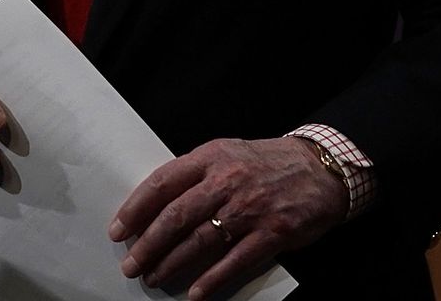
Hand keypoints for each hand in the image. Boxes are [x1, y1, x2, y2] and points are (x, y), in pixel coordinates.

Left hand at [111, 137, 345, 299]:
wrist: (322, 169)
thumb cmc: (268, 163)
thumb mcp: (229, 154)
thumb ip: (196, 175)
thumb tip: (156, 207)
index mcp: (212, 157)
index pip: (163, 182)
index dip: (136, 209)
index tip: (118, 231)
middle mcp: (229, 181)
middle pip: (176, 217)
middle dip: (148, 245)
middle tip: (131, 264)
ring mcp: (251, 208)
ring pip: (200, 241)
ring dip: (171, 264)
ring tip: (154, 278)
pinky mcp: (273, 232)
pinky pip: (235, 261)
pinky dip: (212, 280)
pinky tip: (195, 293)